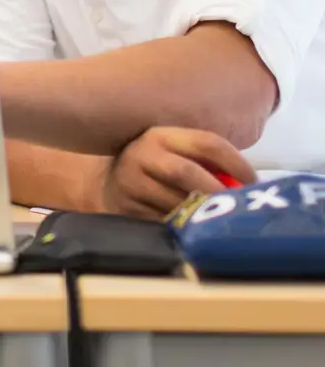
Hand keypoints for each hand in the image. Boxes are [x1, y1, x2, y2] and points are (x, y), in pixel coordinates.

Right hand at [102, 126, 257, 219]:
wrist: (111, 183)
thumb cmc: (158, 167)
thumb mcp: (176, 153)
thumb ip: (207, 162)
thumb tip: (248, 184)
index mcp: (162, 135)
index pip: (205, 142)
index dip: (235, 162)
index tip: (254, 182)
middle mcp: (143, 153)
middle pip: (185, 172)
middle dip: (216, 192)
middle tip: (238, 209)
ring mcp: (131, 181)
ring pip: (173, 201)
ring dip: (200, 214)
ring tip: (219, 221)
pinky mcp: (126, 207)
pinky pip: (161, 221)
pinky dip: (182, 228)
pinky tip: (194, 231)